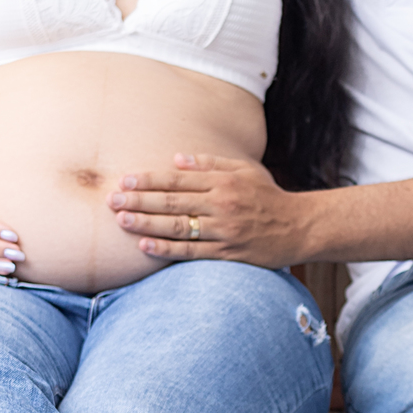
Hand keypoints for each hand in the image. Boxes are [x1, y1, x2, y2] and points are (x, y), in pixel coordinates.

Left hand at [108, 154, 311, 265]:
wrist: (300, 227)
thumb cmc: (269, 197)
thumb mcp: (245, 171)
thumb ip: (210, 164)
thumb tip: (177, 159)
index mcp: (223, 182)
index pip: (179, 179)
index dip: (150, 179)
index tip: (126, 180)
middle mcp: (222, 204)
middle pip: (173, 201)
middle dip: (139, 200)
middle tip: (112, 200)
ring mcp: (224, 230)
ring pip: (179, 226)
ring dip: (147, 223)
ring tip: (121, 221)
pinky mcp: (228, 253)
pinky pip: (192, 251)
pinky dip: (167, 248)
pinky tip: (146, 246)